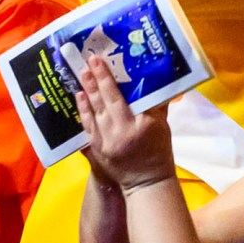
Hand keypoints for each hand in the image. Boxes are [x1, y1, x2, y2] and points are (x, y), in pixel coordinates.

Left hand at [73, 53, 173, 191]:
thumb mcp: (163, 127)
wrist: (145, 182)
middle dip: (99, 78)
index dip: (112, 78)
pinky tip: (80, 95)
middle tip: (90, 60)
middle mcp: (124, 130)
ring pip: (96, 110)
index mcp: (144, 124)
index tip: (103, 61)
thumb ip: (156, 106)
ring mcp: (108, 140)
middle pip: (109, 100)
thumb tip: (154, 81)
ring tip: (83, 72)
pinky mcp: (97, 149)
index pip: (130, 96)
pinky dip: (83, 109)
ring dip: (88, 90)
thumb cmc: (158, 152)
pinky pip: (88, 125)